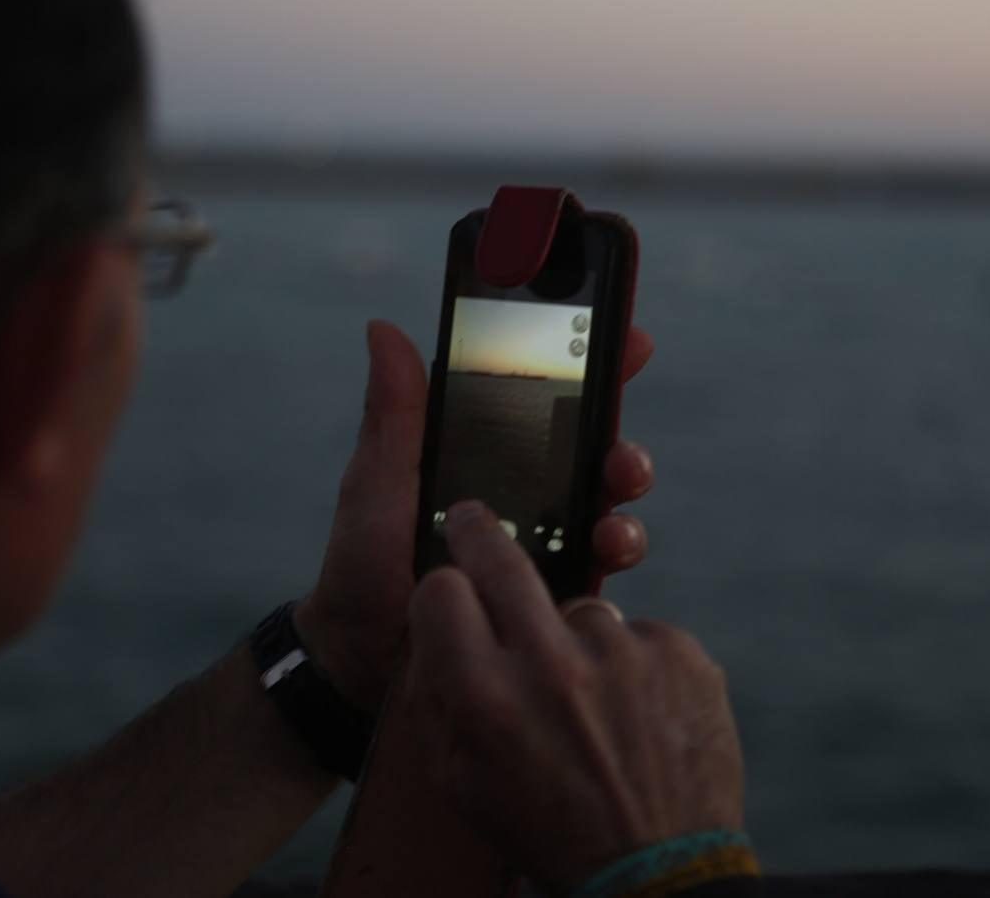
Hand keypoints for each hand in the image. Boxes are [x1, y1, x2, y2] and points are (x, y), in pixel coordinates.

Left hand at [294, 320, 656, 711]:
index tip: (628, 342)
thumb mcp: (378, 482)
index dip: (590, 364)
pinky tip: (606, 552)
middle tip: (621, 452)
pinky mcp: (554, 591)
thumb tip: (383, 328)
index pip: (544, 397)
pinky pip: (601, 565)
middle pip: (590, 449)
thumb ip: (394, 414)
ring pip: (605, 503)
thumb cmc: (362, 564)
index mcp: (482, 452)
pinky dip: (615, 551)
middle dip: (619, 441)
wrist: (361, 660)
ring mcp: (543, 540)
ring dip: (623, 498)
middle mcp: (522, 490)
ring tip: (613, 508)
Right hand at [407, 501, 743, 894]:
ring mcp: (621, 652)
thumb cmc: (546, 828)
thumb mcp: (460, 782)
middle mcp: (550, 664)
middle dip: (481, 532)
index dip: (441, 589)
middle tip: (475, 520)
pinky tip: (637, 715)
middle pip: (502, 559)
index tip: (448, 585)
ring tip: (591, 707)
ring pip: (580, 608)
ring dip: (575, 640)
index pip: (440, 591)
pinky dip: (633, 664)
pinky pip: (637, 633)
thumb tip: (435, 628)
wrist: (658, 871)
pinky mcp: (679, 652)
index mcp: (484, 698)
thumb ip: (435, 698)